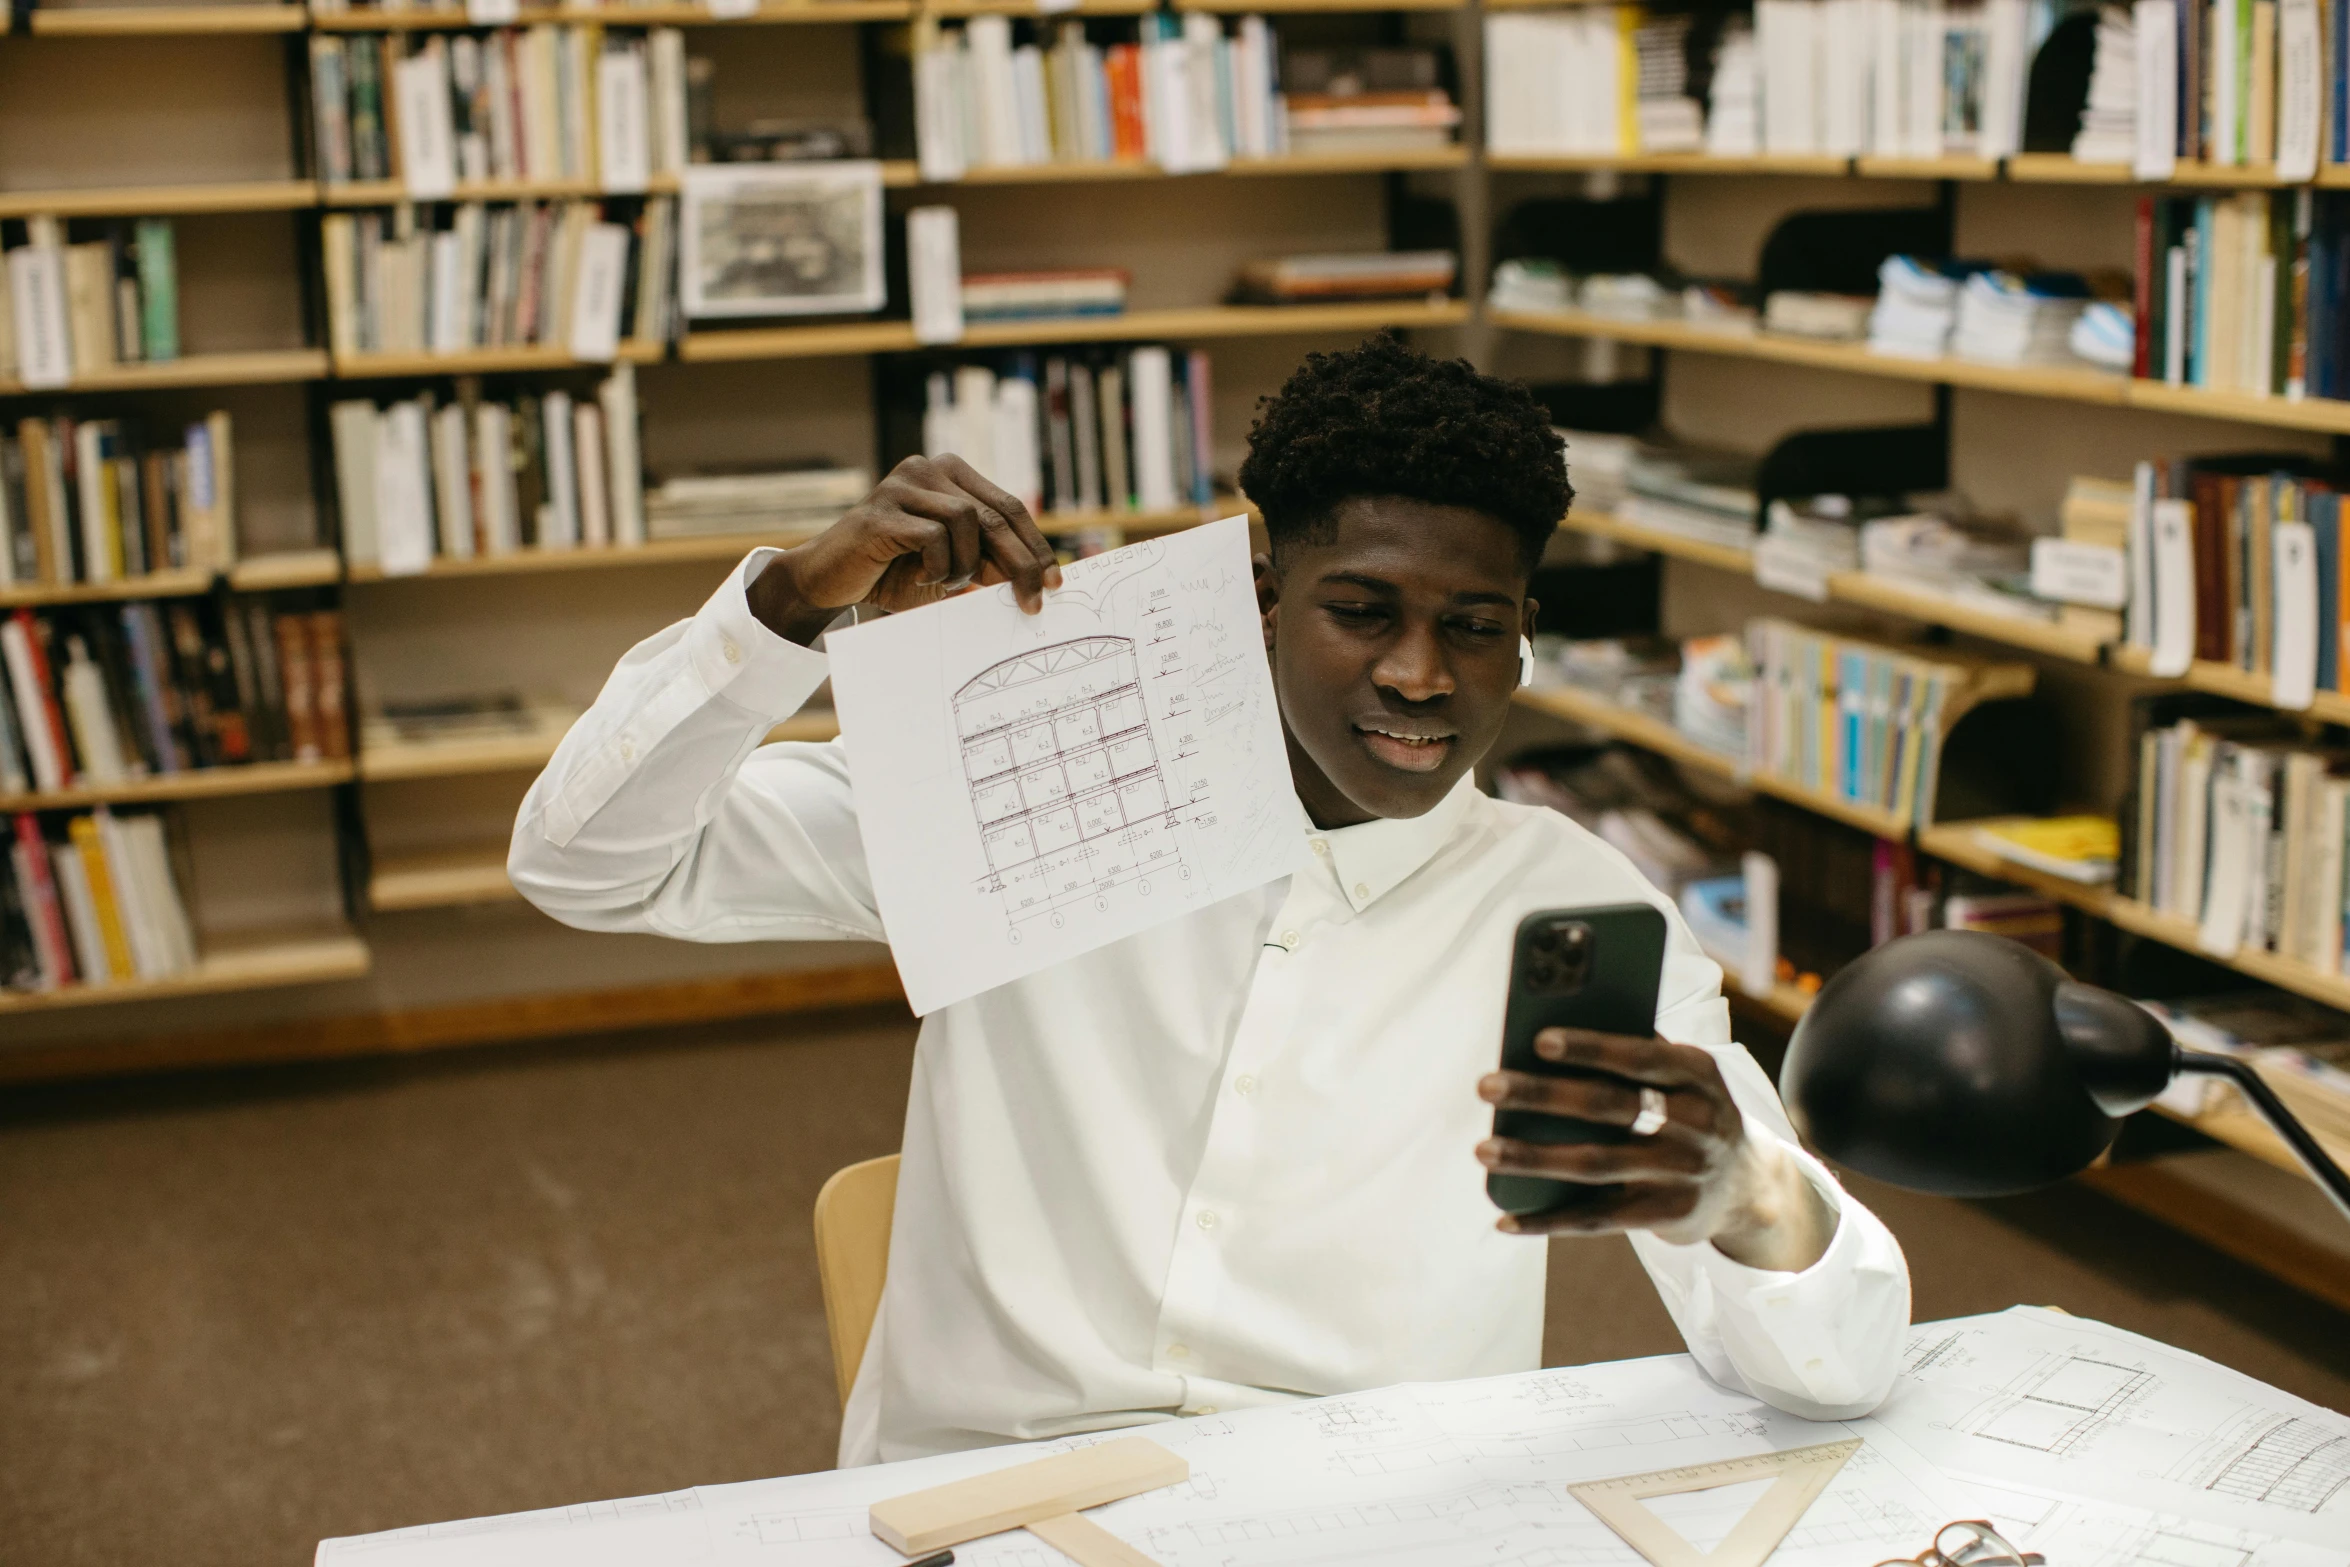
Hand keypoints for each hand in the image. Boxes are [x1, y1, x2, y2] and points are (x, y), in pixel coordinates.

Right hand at [746, 454, 1063, 644]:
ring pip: (968, 522)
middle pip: (996, 515)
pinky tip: (924, 578)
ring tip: (947, 584)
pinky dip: (938, 567)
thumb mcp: (953, 567)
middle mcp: (927, 468)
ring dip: (967, 567)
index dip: (1035, 546)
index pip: (1009, 506)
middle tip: (1033, 603)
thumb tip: (1040, 576)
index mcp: (950, 474)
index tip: (1055, 581)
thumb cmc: (895, 573)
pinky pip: (933, 538)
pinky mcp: (880, 512)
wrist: (831, 580)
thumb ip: (989, 561)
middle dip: (1020, 564)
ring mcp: (901, 485)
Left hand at [1475, 1027, 1835, 1271]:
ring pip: (1596, 1165)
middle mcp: (1696, 1123)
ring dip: (1534, 1159)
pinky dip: (1549, 1221)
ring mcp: (1682, 1173)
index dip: (1592, 1048)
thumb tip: (1550, 1032)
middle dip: (1543, 1095)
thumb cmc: (1690, 1110)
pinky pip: (1598, 1219)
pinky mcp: (1667, 1215)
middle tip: (1487, 1086)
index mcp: (1699, 1075)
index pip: (1641, 1057)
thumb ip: (1636, 1055)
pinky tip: (1505, 1219)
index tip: (1539, 1040)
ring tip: (1484, 1150)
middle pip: (1609, 1107)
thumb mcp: (1685, 1076)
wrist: (1749, 1185)